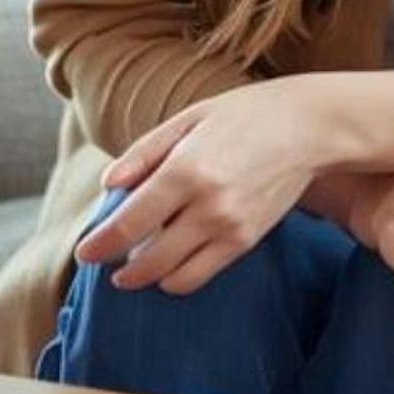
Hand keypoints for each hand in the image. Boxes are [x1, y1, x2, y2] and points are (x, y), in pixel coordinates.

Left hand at [72, 77, 328, 295]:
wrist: (309, 128)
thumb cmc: (244, 116)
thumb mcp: (188, 119)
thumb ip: (144, 154)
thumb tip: (108, 185)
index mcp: (185, 171)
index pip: (129, 224)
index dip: (99, 244)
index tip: (83, 253)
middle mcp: (208, 206)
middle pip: (147, 260)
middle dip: (119, 269)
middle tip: (105, 263)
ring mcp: (231, 228)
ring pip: (173, 277)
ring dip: (147, 277)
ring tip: (136, 264)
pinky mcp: (248, 242)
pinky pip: (201, 276)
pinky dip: (177, 277)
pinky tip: (169, 262)